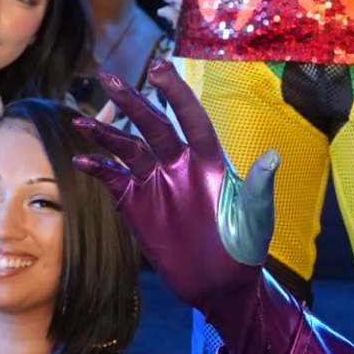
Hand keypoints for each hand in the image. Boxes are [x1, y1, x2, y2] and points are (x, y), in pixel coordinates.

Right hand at [58, 57, 280, 319]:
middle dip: (132, 102)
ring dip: (106, 134)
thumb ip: (260, 188)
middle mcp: (180, 164)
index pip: (191, 117)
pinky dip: (99, 169)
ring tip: (80, 122)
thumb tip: (272, 158)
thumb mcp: (257, 219)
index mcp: (209, 160)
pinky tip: (82, 160)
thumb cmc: (246, 247)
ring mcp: (156, 183)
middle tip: (109, 77)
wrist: (220, 284)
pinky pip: (115, 180)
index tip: (159, 68)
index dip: (176, 93)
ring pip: (128, 149)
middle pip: (153, 125)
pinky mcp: (138, 205)